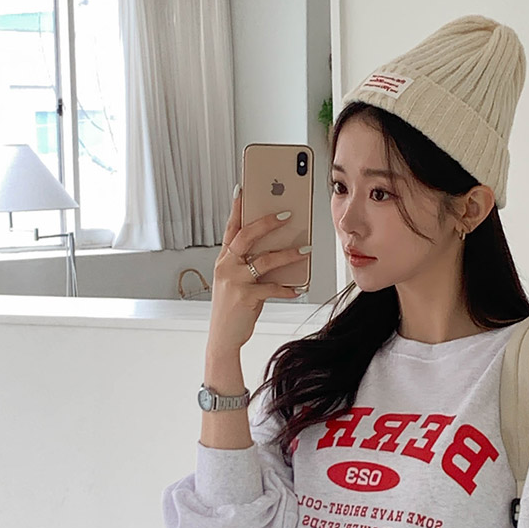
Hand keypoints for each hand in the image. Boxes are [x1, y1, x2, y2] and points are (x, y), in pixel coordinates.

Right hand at [209, 189, 308, 355]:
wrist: (222, 337)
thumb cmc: (232, 308)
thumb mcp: (236, 282)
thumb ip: (250, 265)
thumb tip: (278, 250)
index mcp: (223, 259)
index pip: (230, 228)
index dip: (237, 208)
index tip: (243, 189)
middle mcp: (226, 266)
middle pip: (247, 236)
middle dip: (267, 222)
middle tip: (287, 213)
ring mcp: (234, 281)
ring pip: (265, 260)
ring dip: (288, 254)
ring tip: (306, 249)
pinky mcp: (245, 297)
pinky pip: (272, 287)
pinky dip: (287, 288)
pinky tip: (298, 288)